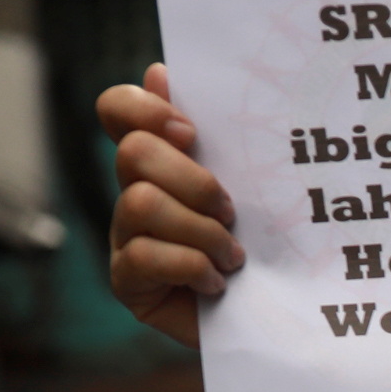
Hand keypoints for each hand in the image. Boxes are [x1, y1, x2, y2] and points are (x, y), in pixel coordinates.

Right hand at [96, 64, 241, 347]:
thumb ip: (218, 137)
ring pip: (140, 205)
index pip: (118, 109)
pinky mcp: (128, 282)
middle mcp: (133, 191)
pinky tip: (216, 283)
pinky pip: (145, 257)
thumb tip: (162, 71)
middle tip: (231, 210)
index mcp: (160, 161)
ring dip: (198, 231)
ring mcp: (124, 237)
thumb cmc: (264, 247)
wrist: (272, 320)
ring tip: (233, 256)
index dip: (143, 109)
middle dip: (191, 180)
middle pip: (133, 154)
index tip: (191, 131)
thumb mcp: (253, 188)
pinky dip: (190, 267)